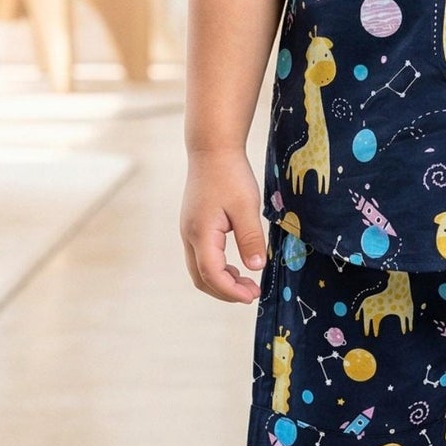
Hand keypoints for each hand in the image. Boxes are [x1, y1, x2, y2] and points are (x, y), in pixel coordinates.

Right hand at [181, 146, 268, 302]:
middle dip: (226, 291)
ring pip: (199, 269)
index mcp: (201, 233)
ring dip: (221, 281)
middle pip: (201, 278)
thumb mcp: (246, 206)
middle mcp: (189, 235)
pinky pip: (201, 257)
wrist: (212, 149)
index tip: (253, 296)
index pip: (212, 274)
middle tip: (252, 293)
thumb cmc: (230, 174)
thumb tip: (256, 267)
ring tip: (248, 282)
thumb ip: (251, 238)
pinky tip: (237, 266)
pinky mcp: (193, 226)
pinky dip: (217, 268)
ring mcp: (189, 231)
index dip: (231, 291)